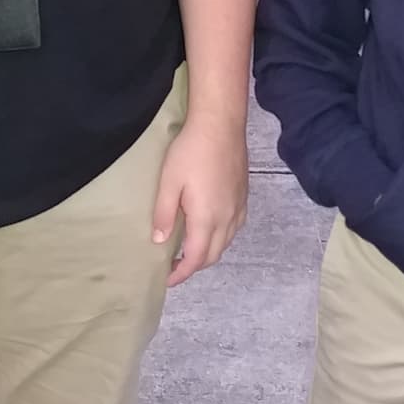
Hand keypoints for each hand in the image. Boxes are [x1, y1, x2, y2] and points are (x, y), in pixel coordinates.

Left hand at [151, 115, 248, 287]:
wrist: (220, 125)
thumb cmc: (191, 151)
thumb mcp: (169, 182)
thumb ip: (164, 214)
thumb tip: (160, 242)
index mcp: (206, 219)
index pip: (195, 259)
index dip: (181, 274)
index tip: (167, 279)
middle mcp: (227, 219)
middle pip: (213, 255)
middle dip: (194, 266)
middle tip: (174, 265)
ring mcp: (238, 208)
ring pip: (226, 243)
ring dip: (208, 252)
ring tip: (189, 249)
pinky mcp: (243, 197)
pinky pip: (234, 228)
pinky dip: (221, 237)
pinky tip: (210, 228)